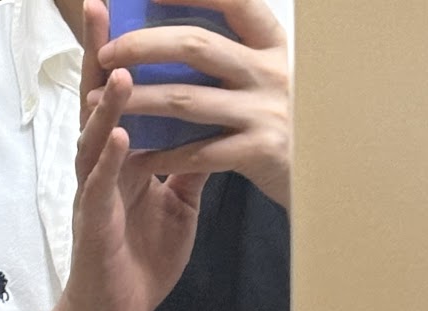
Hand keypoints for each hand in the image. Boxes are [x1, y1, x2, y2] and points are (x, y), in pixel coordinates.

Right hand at [38, 0, 207, 310]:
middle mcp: (105, 168)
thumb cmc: (140, 260)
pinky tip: (119, 137)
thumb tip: (211, 129)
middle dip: (99, 56)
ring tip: (119, 72)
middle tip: (99, 7)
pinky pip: (101, 190)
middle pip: (98, 103)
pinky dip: (109, 162)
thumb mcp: (177, 206)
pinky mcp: (94, 226)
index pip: (125, 98)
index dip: (128, 55)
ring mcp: (96, 195)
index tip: (132, 10)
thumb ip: (188, 166)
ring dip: (106, 107)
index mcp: (126, 161)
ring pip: (94, 141)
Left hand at [90, 0, 290, 208]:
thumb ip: (232, 58)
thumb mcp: (269, 80)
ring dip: (137, 100)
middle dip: (144, 45)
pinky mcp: (259, 153)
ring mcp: (266, 112)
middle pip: (196, 46)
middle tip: (107, 52)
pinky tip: (134, 156)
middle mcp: (271, 71)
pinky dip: (161, 155)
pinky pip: (196, 153)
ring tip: (98, 103)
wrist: (329, 176)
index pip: (231, 1)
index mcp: (273, 44)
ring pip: (186, 100)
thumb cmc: (286, 125)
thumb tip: (176, 35)